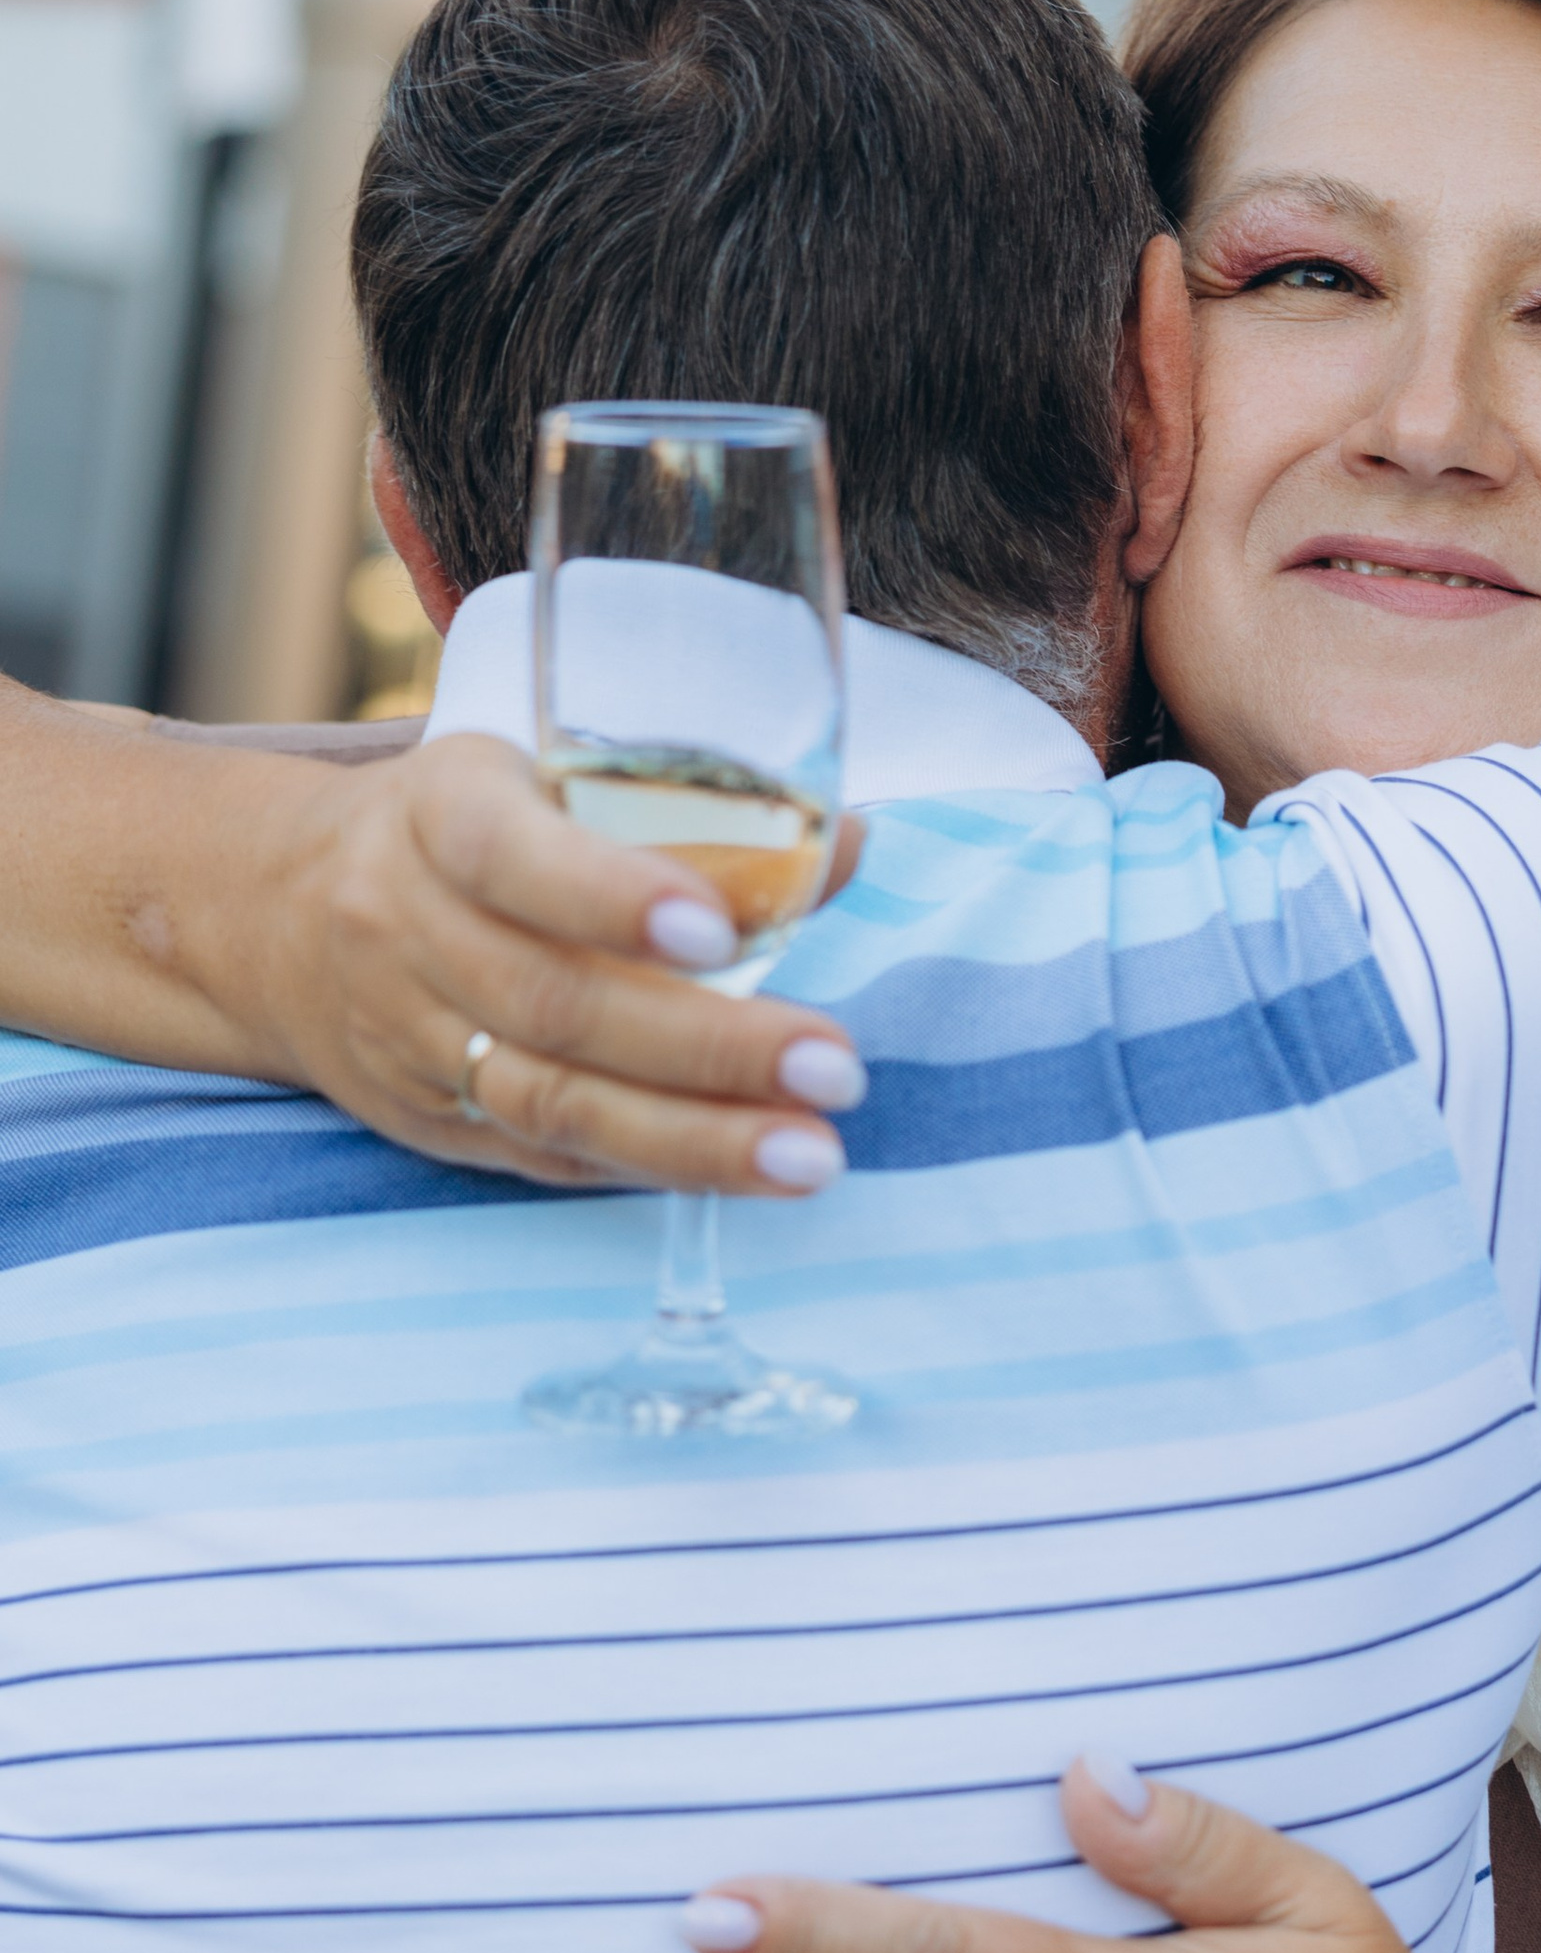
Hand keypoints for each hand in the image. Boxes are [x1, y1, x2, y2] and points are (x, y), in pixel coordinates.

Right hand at [256, 735, 865, 1191]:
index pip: (513, 856)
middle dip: (708, 1047)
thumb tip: (847, 840)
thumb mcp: (543, 780)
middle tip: (834, 1067)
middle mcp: (407, 926)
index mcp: (441, 815)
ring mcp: (408, 1037)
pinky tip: (741, 1172)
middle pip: (555, 1002)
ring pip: (550, 1099)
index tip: (718, 933)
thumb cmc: (460, 831)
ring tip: (809, 1156)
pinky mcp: (426, 1119)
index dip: (611, 897)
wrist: (280, 917)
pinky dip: (647, 1164)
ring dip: (695, 1138)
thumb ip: (689, 814)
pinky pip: (542, 1152)